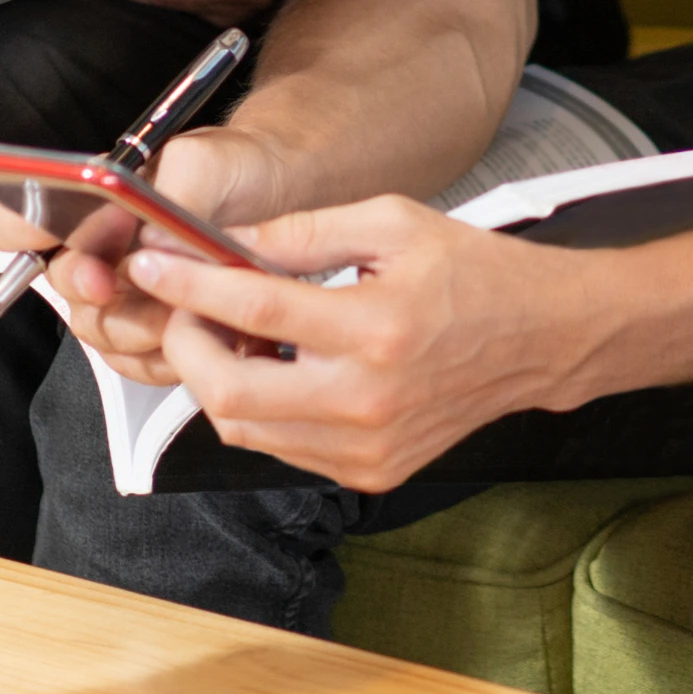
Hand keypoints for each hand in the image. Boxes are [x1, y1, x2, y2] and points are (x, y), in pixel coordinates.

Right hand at [0, 125, 300, 384]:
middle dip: (95, 289)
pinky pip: (132, 362)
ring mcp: (121, 292)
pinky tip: (194, 334)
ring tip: (183, 307)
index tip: (61, 241)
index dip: (21, 234)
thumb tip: (148, 235)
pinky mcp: (150, 330)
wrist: (287, 199)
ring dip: (137, 328)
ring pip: (96, 330)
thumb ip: (173, 192)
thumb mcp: (209, 162)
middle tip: (128, 281)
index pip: (17, 219)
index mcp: (89, 199)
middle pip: (60, 286)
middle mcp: (96, 247)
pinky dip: (161, 357)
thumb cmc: (240, 169)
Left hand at [125, 200, 597, 491]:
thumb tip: (226, 241)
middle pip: (230, 390)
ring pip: (245, 429)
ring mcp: (367, 446)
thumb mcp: (392, 223)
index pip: (254, 307)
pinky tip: (276, 366)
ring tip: (233, 332)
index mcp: (376, 327)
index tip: (151, 262)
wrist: (540, 338)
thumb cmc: (473, 271)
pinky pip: (281, 447)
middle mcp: (368, 399)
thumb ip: (303, 231)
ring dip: (219, 379)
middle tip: (189, 305)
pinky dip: (260, 408)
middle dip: (188, 344)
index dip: (189, 284)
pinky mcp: (370, 470)